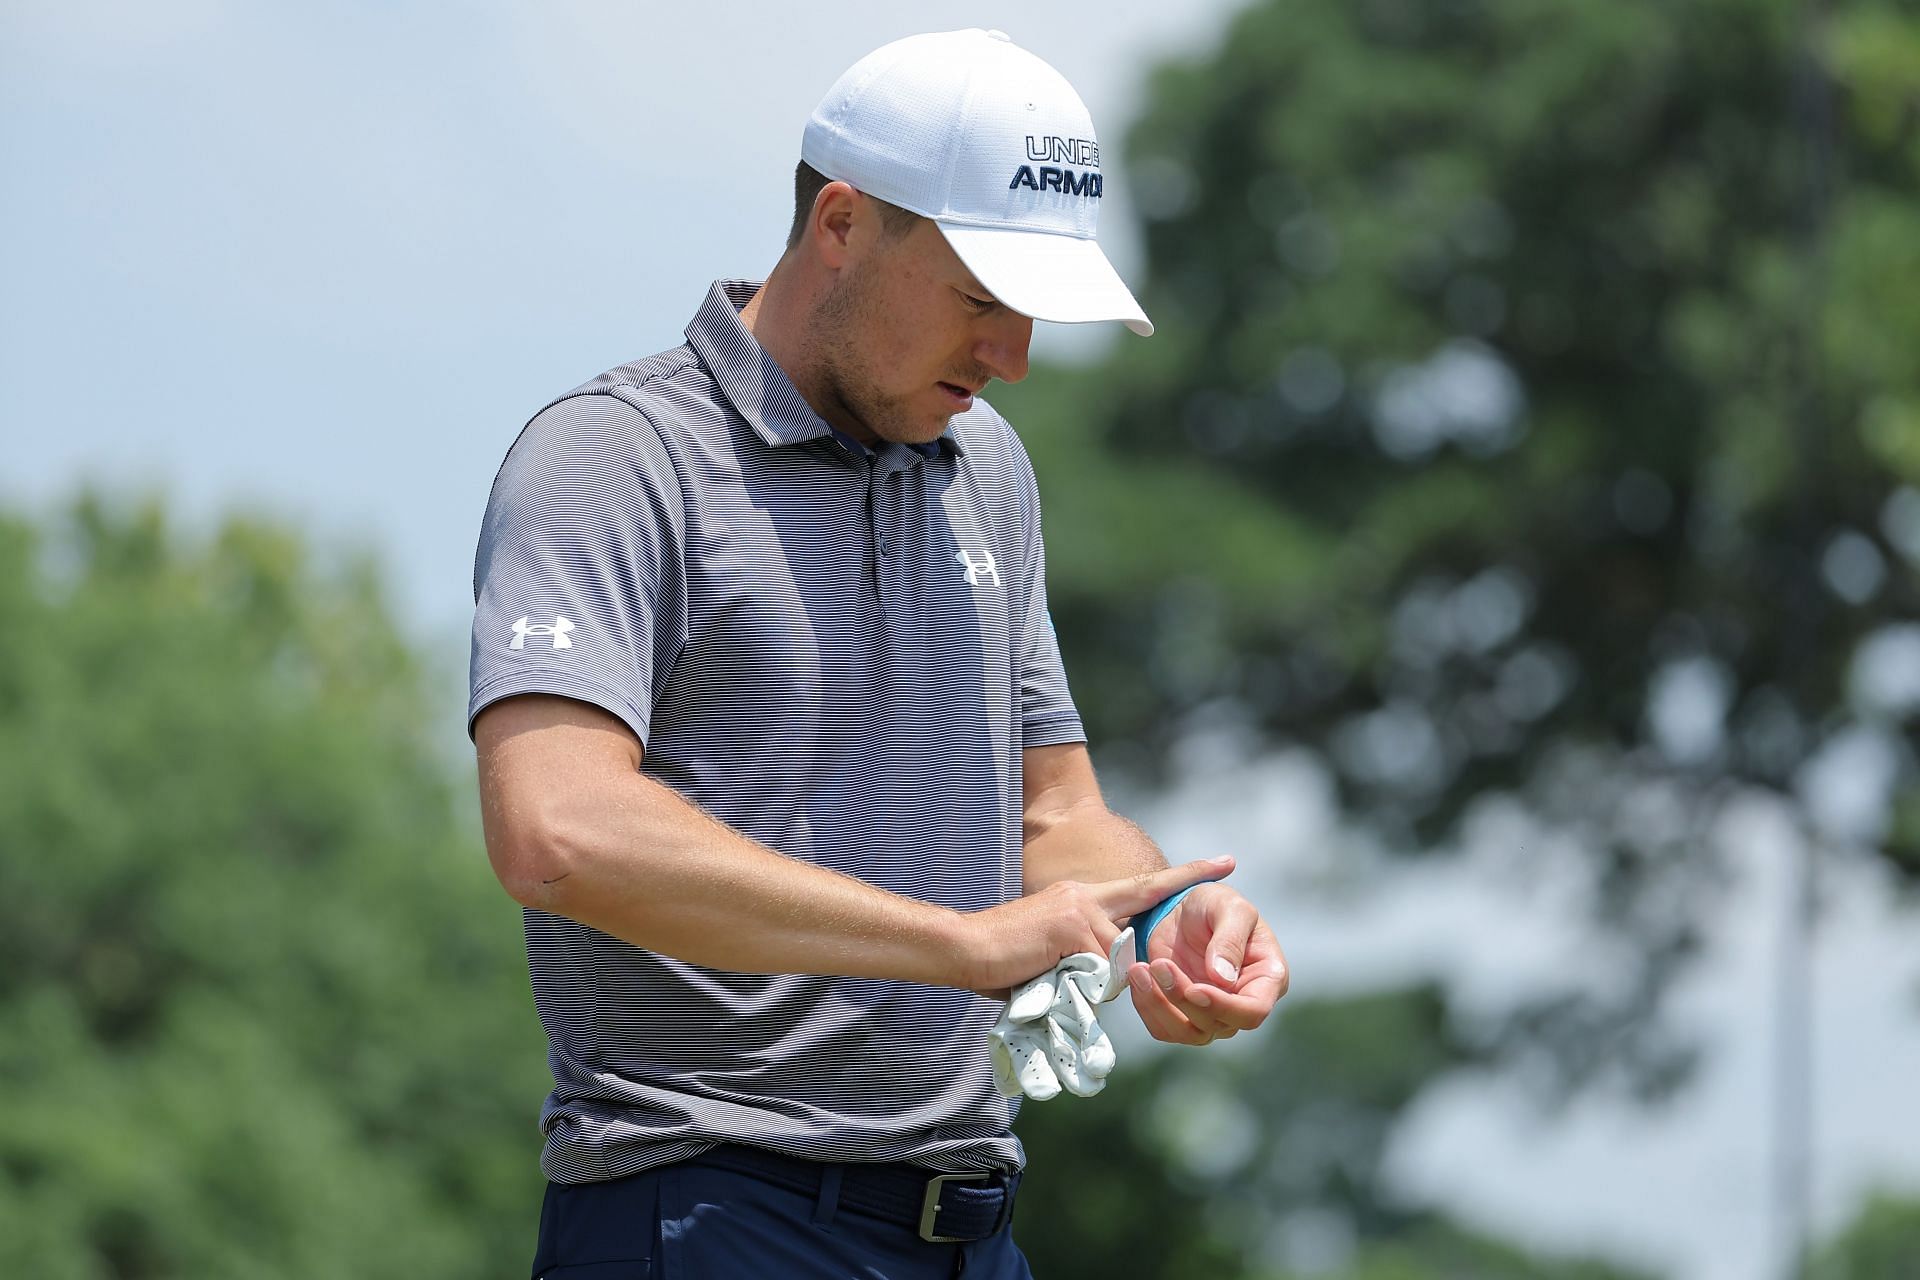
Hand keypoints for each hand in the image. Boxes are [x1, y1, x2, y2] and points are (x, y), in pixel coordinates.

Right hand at [958, 856, 1233, 996]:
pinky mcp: (1072, 927)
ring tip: (1052, 973)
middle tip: (1164, 917)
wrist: (964, 948)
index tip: (1226, 863)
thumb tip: (1111, 975)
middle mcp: (1086, 895)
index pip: (1144, 886)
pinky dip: (1079, 983)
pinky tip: (1049, 974)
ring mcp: (1080, 909)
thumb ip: (1087, 954)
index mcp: (1083, 897)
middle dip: (1155, 928)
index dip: (1187, 876)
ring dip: (1092, 979)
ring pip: (1117, 957)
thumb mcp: (1055, 950)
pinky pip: (1098, 968)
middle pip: (1137, 920)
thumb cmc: (1005, 959)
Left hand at [1127, 882, 1287, 1045]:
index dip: (1224, 1007)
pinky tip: (1139, 975)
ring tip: (1142, 970)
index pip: (1253, 1011)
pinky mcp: (1183, 1014)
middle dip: (1184, 999)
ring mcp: (1212, 1013)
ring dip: (1161, 1006)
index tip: (1194, 988)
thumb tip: (1223, 979)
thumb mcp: (1229, 907)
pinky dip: (1147, 1007)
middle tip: (1160, 964)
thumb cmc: (1215, 903)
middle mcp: (1242, 1002)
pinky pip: (1164, 1028)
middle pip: (1218, 1025)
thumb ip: (1230, 939)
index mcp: (1267, 978)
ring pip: (1188, 1033)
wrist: (1183, 908)